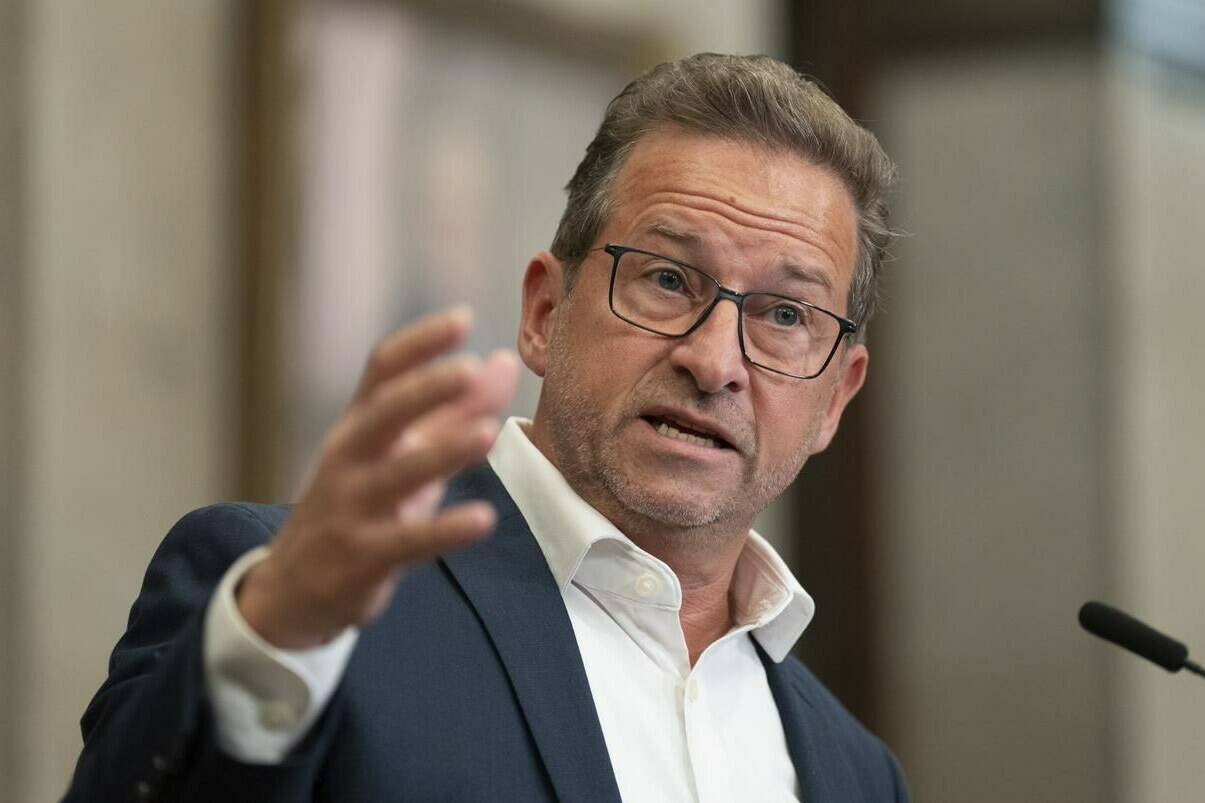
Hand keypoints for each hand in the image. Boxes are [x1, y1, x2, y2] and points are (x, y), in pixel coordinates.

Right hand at [237, 307, 519, 647]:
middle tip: (469, 369)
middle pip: (382, 414)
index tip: (462, 319)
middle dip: (424, 390)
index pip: (381, 369)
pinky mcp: (361, 558)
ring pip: (396, 476)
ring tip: (487, 433)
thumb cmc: (363, 504)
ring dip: (441, 453)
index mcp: (358, 424)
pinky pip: (406, 541)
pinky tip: (483, 519)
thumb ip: (457, 410)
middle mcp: (348, 458)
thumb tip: (504, 362)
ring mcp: (350, 508)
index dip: (419, 343)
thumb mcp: (404, 454)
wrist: (293, 587)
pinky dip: (444, 530)